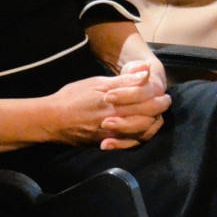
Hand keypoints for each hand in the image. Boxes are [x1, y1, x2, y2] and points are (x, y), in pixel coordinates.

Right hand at [42, 67, 170, 148]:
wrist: (52, 120)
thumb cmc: (73, 97)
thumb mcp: (97, 83)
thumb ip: (124, 80)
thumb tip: (145, 72)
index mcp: (117, 105)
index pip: (148, 103)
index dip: (159, 98)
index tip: (163, 93)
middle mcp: (118, 123)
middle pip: (149, 120)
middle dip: (159, 111)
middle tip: (163, 102)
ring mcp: (113, 136)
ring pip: (142, 134)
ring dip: (152, 124)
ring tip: (155, 116)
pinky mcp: (107, 143)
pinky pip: (129, 144)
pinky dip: (138, 138)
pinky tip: (141, 131)